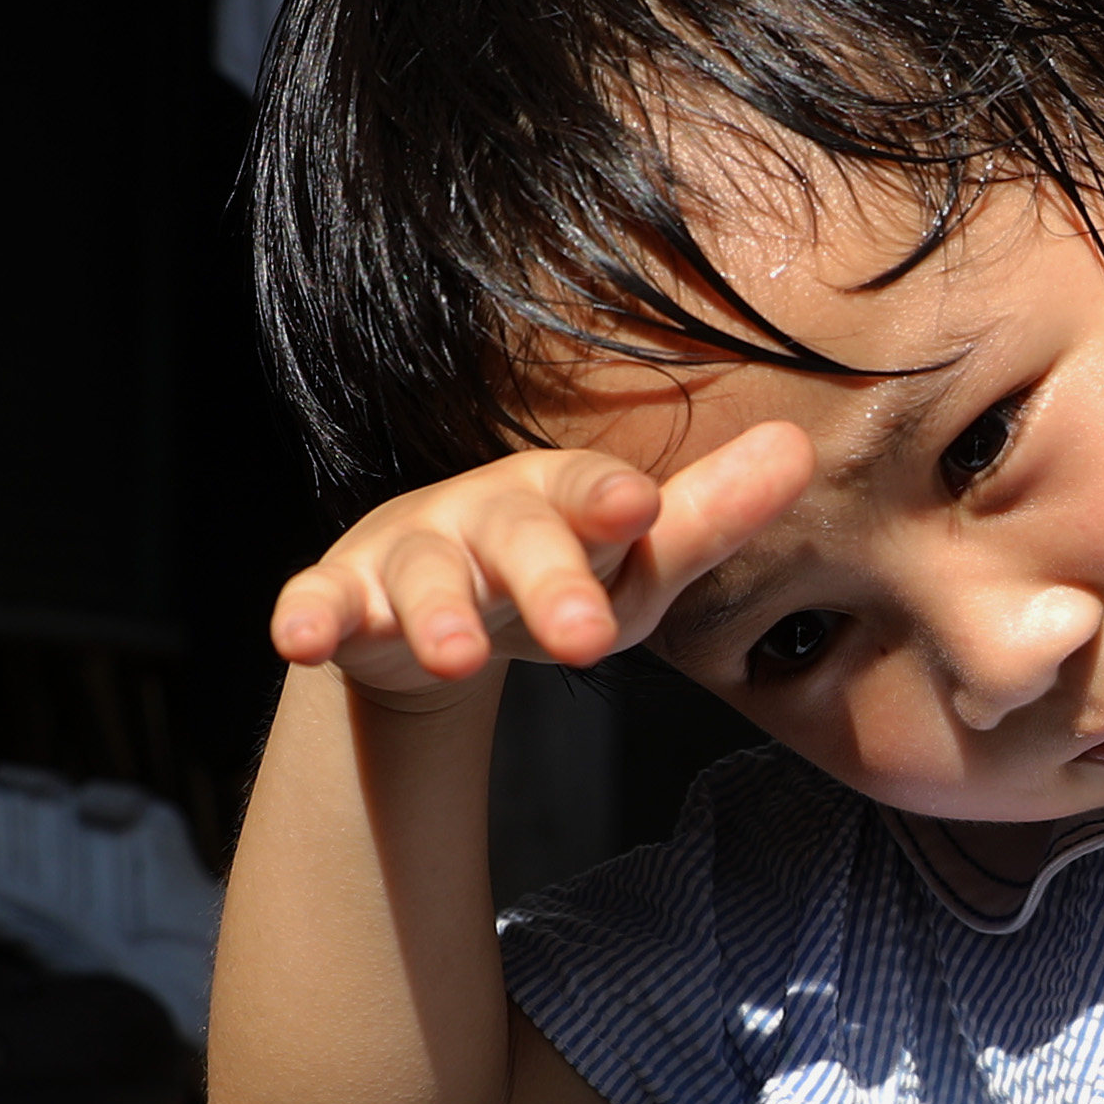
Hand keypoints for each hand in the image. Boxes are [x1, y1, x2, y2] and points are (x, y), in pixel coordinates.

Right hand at [267, 424, 816, 705]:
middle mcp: (485, 512)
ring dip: (434, 614)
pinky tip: (302, 638)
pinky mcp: (342, 596)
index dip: (610, 498)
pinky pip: (320, 602)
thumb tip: (801, 447)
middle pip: (518, 539)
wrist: (438, 612)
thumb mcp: (639, 562)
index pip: (592, 490)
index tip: (639, 507)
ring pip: (422, 577)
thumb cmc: (559, 572)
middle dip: (548, 583)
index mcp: (562, 496)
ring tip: (454, 656)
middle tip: (587, 638)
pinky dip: (310, 616)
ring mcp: (410, 554)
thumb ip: (713, 515)